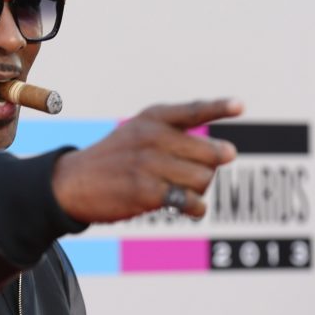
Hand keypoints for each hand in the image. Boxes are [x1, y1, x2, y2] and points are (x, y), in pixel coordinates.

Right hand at [51, 99, 243, 221]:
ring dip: (201, 189)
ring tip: (186, 191)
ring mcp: (149, 164)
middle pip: (209, 153)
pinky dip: (196, 208)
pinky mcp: (146, 192)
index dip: (219, 108)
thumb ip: (177, 135)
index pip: (193, 111)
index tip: (240, 106)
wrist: (74, 182)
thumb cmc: (116, 158)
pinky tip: (192, 208)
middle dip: (212, 166)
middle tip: (200, 173)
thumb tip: (226, 153)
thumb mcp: (138, 132)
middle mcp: (152, 137)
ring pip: (203, 178)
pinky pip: (190, 201)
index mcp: (152, 118)